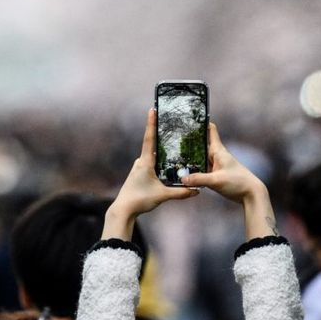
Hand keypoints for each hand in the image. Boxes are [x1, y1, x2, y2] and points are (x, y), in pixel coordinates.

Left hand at [104, 109, 197, 240]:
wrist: (123, 210)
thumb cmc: (139, 200)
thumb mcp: (163, 195)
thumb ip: (181, 192)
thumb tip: (197, 191)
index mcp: (145, 162)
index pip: (149, 138)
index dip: (151, 124)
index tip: (152, 109)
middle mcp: (140, 162)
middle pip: (152, 144)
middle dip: (161, 134)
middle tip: (170, 122)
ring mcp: (139, 168)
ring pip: (152, 155)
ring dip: (161, 149)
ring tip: (173, 142)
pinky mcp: (139, 174)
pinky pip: (150, 163)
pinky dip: (158, 160)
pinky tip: (166, 163)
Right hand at [181, 123, 265, 203]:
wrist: (250, 194)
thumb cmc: (238, 182)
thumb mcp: (216, 180)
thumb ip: (199, 179)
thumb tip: (182, 179)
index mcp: (218, 151)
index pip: (211, 131)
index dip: (202, 123)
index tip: (192, 118)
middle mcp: (216, 156)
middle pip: (201, 145)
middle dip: (190, 142)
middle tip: (175, 139)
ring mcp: (216, 165)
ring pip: (200, 158)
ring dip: (191, 158)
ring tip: (176, 156)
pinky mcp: (215, 175)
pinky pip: (202, 169)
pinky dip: (194, 170)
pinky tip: (186, 173)